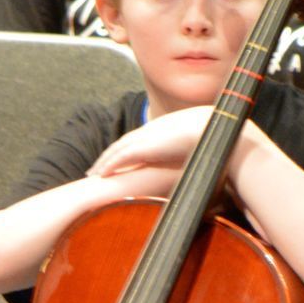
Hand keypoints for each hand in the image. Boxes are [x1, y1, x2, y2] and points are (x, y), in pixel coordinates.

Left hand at [88, 107, 213, 177]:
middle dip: (106, 158)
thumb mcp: (192, 149)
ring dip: (103, 163)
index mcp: (158, 133)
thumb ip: (186, 158)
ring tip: (93, 174)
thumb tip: (196, 173)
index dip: (121, 153)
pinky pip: (122, 157)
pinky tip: (101, 175)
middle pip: (120, 145)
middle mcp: (148, 134)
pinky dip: (110, 165)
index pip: (134, 143)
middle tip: (94, 170)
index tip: (113, 165)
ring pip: (116, 151)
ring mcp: (146, 139)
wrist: (211, 128)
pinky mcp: (146, 147)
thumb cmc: (209, 137)